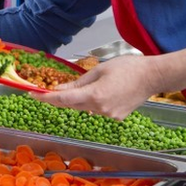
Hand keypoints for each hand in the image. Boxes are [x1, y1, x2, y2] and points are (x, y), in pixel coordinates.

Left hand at [33, 54, 159, 119]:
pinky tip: (100, 91)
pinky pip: (97, 109)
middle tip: (44, 90)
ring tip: (82, 85)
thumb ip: (78, 82)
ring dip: (78, 99)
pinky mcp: (116, 117)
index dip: (45, 98)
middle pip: (72, 105)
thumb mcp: (99, 70)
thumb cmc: (128, 68)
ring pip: (84, 107)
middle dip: (58, 98)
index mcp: (95, 96)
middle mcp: (100, 109)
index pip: (63, 99)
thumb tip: (60, 88)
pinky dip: (92, 101)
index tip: (32, 94)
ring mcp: (109, 115)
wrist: (153, 76)